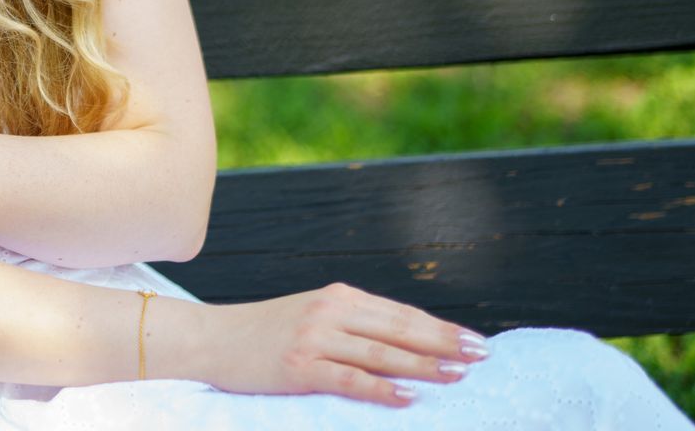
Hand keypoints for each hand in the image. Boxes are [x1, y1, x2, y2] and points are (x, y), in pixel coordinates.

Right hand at [193, 283, 488, 406]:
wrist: (213, 338)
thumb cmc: (267, 332)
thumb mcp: (312, 315)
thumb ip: (353, 323)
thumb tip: (408, 341)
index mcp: (337, 297)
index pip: (401, 313)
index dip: (441, 327)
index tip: (475, 341)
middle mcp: (329, 311)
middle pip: (398, 329)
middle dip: (443, 343)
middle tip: (481, 356)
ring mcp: (313, 338)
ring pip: (380, 353)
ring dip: (422, 366)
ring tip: (456, 376)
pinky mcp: (298, 366)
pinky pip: (348, 378)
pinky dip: (381, 388)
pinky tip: (407, 397)